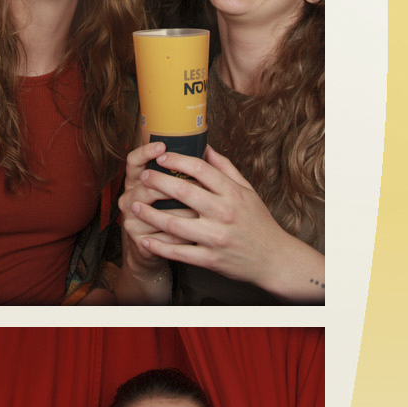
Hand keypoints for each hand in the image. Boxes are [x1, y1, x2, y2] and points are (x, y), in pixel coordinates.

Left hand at [122, 144, 311, 294]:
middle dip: (157, 182)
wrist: (273, 258)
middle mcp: (224, 213)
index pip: (200, 169)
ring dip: (150, 214)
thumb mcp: (247, 191)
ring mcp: (216, 237)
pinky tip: (144, 239)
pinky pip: (178, 252)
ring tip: (134, 206)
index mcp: (233, 193)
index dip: (177, 160)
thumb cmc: (258, 222)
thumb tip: (206, 147)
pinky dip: (158, 246)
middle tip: (143, 177)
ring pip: (174, 223)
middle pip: (183, 191)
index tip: (161, 156)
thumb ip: (225, 169)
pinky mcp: (210, 259)